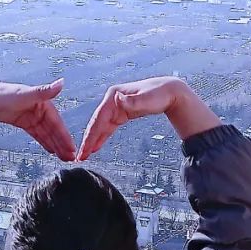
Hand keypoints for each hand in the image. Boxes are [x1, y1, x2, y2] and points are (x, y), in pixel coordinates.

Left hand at [0, 79, 73, 160]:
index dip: (65, 137)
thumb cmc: (4, 94)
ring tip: (63, 158)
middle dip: (63, 144)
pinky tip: (51, 150)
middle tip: (71, 158)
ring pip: (46, 133)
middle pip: (54, 129)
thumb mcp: (25, 94)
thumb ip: (44, 91)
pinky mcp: (24, 121)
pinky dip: (44, 141)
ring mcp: (32, 115)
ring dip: (55, 145)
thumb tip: (61, 83)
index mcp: (43, 102)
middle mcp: (40, 108)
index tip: (72, 149)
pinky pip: (37, 133)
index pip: (57, 122)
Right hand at [78, 76, 218, 159]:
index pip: (99, 118)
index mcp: (114, 95)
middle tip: (80, 157)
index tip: (85, 148)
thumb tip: (118, 100)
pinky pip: (108, 128)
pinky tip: (95, 147)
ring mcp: (116, 107)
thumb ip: (133, 101)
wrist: (170, 92)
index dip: (91, 135)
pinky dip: (101, 138)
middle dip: (88, 140)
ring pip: (101, 127)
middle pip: (96, 123)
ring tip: (84, 155)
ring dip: (92, 141)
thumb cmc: (161, 94)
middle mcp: (112, 100)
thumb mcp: (147, 98)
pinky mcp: (121, 114)